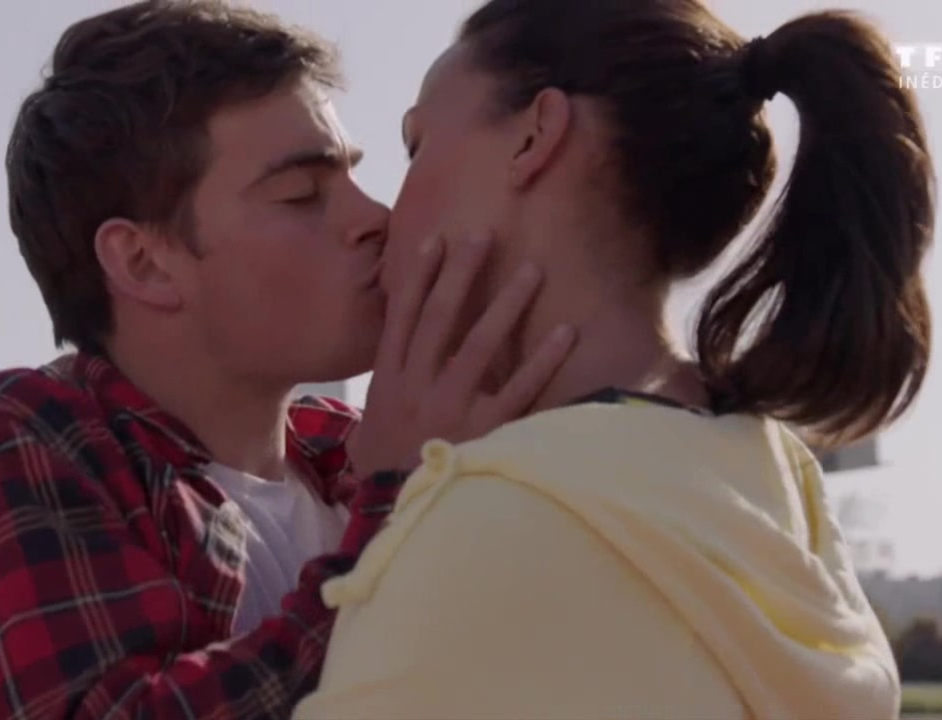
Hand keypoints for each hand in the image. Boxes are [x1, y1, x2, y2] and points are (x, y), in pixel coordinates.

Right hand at [348, 230, 575, 474]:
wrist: (396, 515)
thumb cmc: (388, 468)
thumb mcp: (377, 421)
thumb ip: (393, 386)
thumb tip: (406, 353)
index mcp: (389, 379)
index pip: (402, 316)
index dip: (419, 275)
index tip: (436, 240)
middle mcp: (416, 385)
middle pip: (439, 318)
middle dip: (462, 273)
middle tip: (484, 235)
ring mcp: (449, 407)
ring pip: (479, 344)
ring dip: (506, 303)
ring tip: (533, 269)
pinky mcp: (483, 431)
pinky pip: (519, 389)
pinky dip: (543, 360)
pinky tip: (565, 333)